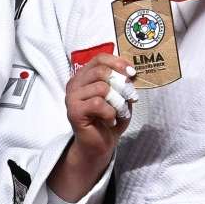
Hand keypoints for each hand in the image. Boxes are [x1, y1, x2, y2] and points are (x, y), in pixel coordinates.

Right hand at [49, 53, 135, 201]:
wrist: (99, 144)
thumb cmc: (110, 119)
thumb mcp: (120, 96)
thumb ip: (123, 83)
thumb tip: (130, 72)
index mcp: (84, 76)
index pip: (100, 58)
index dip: (118, 63)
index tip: (132, 73)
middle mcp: (75, 84)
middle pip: (101, 71)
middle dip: (122, 84)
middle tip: (131, 97)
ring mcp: (72, 97)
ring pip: (101, 88)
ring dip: (118, 102)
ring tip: (120, 113)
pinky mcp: (74, 111)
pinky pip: (98, 104)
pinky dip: (110, 113)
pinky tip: (110, 121)